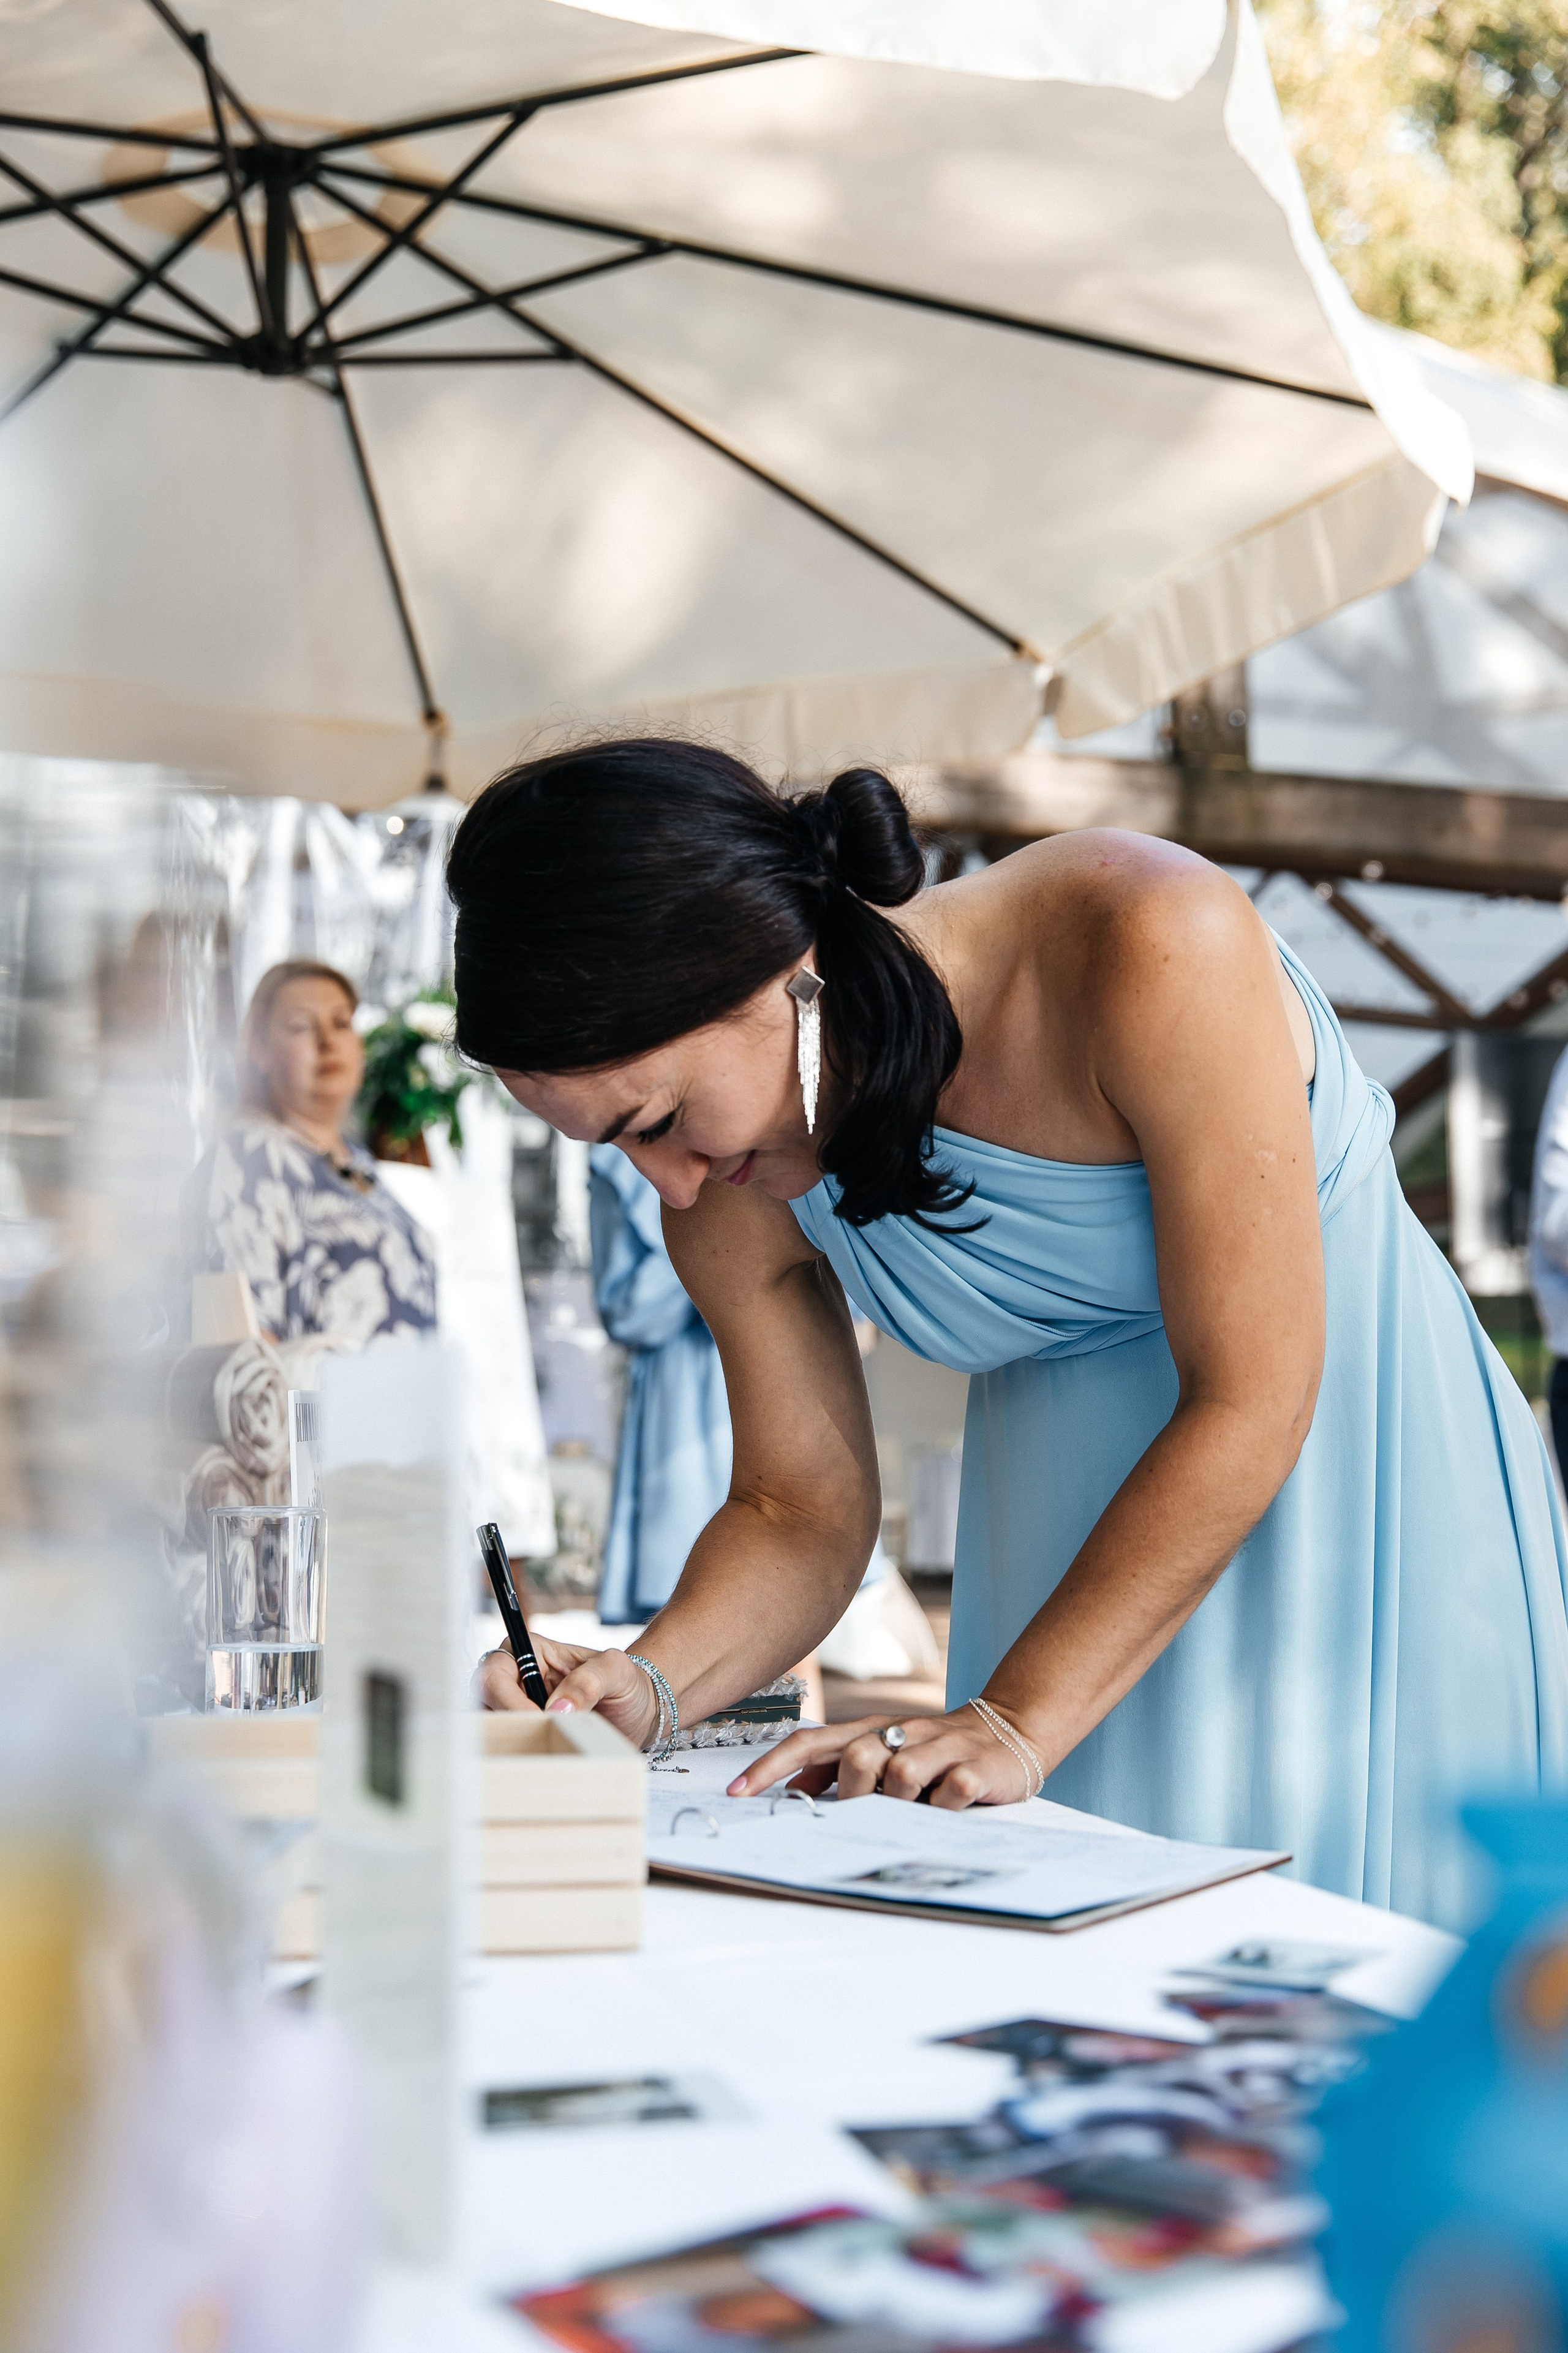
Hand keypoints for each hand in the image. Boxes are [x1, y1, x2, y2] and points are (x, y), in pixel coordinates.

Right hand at [474, 1639, 658, 1752]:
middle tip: (539, 1739)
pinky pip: (502, 1745)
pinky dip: (513, 1754)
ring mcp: (515, 1707)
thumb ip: (589, 1681)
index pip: (495, 1673)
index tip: (538, 1720)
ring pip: (486, 1726)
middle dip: (506, 1723)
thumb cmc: (626, 1684)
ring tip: (540, 1750)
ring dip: (507, 1741)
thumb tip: (556, 1707)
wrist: (639, 1711)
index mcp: (530, 1651)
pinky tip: (537, 1760)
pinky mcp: (521, 1733)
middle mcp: (515, 1677)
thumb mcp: (616, 1672)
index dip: (508, 1700)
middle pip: (481, 1700)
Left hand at [727, 1707, 1037, 1809]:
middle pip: (855, 1757)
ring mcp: (940, 1747)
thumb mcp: (886, 1752)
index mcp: (872, 1729)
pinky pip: (948, 1792)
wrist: (1010, 1728)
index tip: (737, 1793)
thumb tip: (795, 1792)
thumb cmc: (935, 1751)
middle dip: (853, 1794)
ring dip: (901, 1803)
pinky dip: (943, 1808)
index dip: (771, 1766)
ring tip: (917, 1809)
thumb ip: (840, 1770)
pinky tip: (948, 1811)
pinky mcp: (975, 1767)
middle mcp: (901, 1732)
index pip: (810, 1742)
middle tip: (870, 1811)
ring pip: (900, 1775)